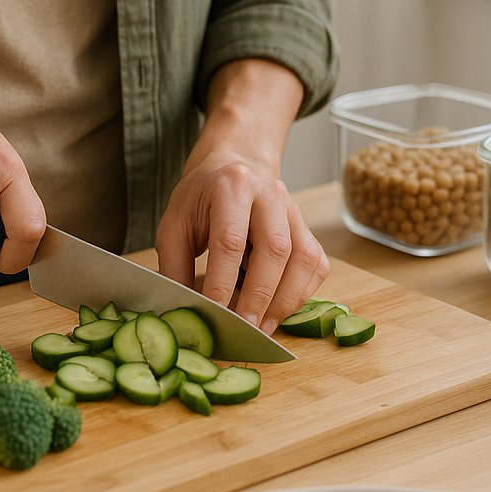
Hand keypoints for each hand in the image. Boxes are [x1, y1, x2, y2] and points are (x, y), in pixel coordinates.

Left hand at [156, 150, 328, 334]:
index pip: (230, 240)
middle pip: (276, 249)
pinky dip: (301, 293)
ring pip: (304, 258)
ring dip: (286, 299)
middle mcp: (269, 195)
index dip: (223, 281)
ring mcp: (294, 211)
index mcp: (231, 187)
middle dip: (260, 295)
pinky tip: (279, 309)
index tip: (214, 312)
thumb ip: (174, 264)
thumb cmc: (202, 197)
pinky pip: (316, 265)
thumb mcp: (174, 222)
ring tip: (263, 326)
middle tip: (245, 327)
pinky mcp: (307, 228)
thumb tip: (180, 309)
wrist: (235, 165)